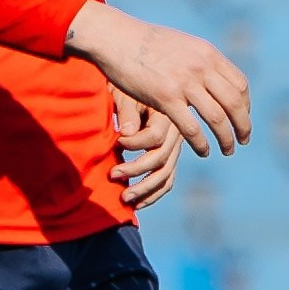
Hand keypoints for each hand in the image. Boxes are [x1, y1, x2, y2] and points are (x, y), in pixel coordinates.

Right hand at [65, 0, 250, 156]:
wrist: (116, 37)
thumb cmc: (145, 42)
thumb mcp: (182, 44)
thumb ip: (199, 60)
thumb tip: (211, 71)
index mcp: (208, 54)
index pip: (240, 84)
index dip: (245, 106)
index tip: (241, 118)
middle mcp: (202, 67)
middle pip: (235, 104)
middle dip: (243, 126)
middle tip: (243, 140)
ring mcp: (185, 82)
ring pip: (218, 118)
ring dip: (227, 138)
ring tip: (228, 150)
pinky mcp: (166, 98)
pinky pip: (192, 128)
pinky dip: (202, 144)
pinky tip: (204, 152)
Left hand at [112, 90, 181, 208]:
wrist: (138, 85)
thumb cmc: (127, 88)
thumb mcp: (126, 92)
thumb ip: (127, 111)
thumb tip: (126, 133)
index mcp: (167, 113)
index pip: (156, 137)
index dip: (135, 143)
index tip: (117, 141)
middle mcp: (176, 132)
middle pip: (162, 159)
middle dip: (136, 170)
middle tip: (113, 174)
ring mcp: (175, 147)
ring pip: (166, 175)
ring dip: (145, 189)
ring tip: (124, 197)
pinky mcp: (170, 158)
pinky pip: (167, 181)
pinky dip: (153, 194)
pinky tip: (137, 204)